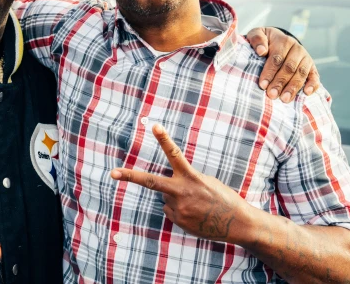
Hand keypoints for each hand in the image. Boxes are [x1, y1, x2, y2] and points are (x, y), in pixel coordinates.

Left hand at [110, 124, 247, 242]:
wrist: (236, 223)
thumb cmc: (222, 198)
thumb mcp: (206, 182)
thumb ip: (184, 181)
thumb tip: (164, 192)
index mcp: (191, 177)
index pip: (175, 154)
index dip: (164, 139)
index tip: (154, 126)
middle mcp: (181, 192)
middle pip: (150, 181)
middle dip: (130, 176)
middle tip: (113, 172)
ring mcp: (178, 208)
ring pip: (166, 198)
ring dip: (177, 199)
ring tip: (197, 204)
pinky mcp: (178, 220)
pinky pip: (171, 210)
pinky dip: (180, 210)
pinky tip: (195, 214)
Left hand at [246, 27, 319, 101]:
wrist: (278, 40)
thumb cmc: (264, 41)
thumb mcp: (257, 34)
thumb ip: (257, 39)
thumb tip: (261, 51)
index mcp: (284, 41)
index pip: (277, 58)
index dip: (270, 72)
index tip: (262, 85)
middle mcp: (297, 49)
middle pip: (289, 67)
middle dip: (280, 82)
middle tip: (272, 95)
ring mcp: (306, 58)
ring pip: (301, 73)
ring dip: (294, 87)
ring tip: (285, 99)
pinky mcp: (312, 67)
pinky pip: (315, 76)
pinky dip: (313, 84)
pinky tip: (307, 93)